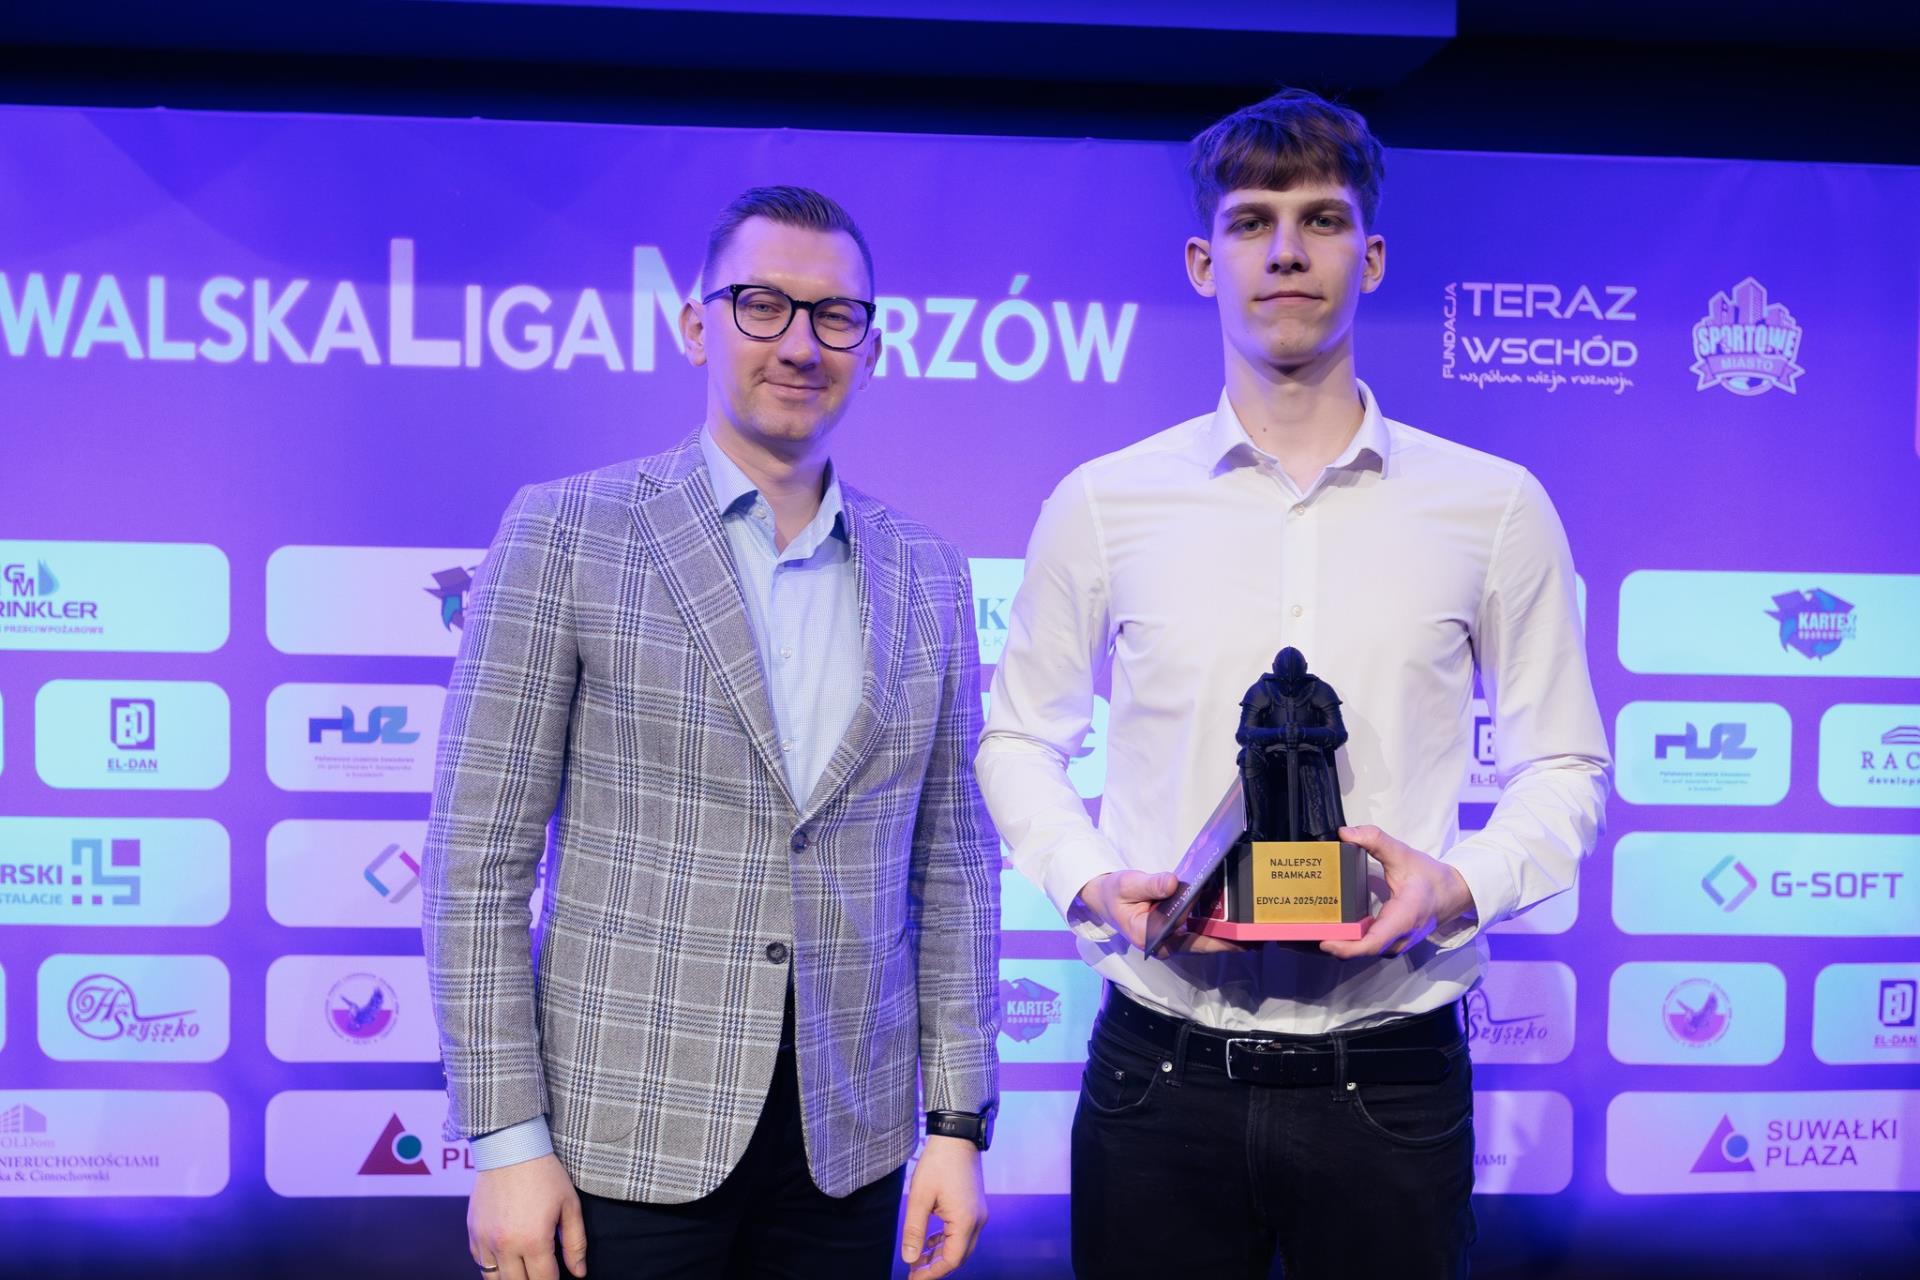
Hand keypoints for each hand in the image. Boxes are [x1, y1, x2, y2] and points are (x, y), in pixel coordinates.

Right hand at [468, 1153, 587, 1279]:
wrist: (509, 1148)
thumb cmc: (544, 1174)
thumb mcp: (569, 1205)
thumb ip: (575, 1243)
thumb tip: (579, 1273)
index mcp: (533, 1240)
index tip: (557, 1278)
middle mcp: (505, 1246)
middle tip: (541, 1273)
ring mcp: (485, 1240)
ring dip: (510, 1279)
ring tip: (523, 1271)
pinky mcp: (472, 1232)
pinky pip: (480, 1263)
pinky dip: (492, 1267)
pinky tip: (506, 1260)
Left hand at [900, 1135, 986, 1276]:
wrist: (957, 1136)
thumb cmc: (938, 1164)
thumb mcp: (920, 1197)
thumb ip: (914, 1231)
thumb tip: (909, 1259)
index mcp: (965, 1221)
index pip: (951, 1260)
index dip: (932, 1273)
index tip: (913, 1279)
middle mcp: (977, 1221)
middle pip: (958, 1256)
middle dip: (935, 1267)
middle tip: (913, 1273)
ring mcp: (978, 1213)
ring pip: (960, 1245)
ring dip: (940, 1254)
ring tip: (917, 1260)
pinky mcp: (974, 1206)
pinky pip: (962, 1232)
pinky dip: (946, 1241)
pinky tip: (930, 1241)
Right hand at [1076, 871, 1244, 956]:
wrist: (1104, 896)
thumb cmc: (1115, 893)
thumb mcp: (1128, 886)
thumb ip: (1150, 884)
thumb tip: (1173, 883)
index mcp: (1153, 939)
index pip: (1191, 941)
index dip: (1216, 939)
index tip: (1238, 937)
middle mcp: (1166, 943)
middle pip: (1204, 944)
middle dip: (1230, 942)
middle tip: (1258, 938)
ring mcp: (1172, 938)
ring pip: (1204, 938)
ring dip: (1226, 934)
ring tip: (1252, 929)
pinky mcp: (1175, 929)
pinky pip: (1199, 928)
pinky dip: (1215, 923)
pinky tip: (1234, 917)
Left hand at [1319, 825, 1475, 959]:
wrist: (1452, 894)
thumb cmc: (1430, 877)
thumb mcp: (1403, 854)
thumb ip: (1376, 840)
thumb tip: (1346, 833)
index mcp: (1402, 919)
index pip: (1372, 943)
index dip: (1346, 947)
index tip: (1324, 942)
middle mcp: (1397, 938)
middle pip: (1359, 950)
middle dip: (1329, 944)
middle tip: (1298, 934)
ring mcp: (1393, 944)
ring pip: (1360, 951)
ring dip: (1334, 943)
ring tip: (1304, 933)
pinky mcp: (1389, 942)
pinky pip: (1364, 946)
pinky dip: (1344, 941)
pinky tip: (1324, 931)